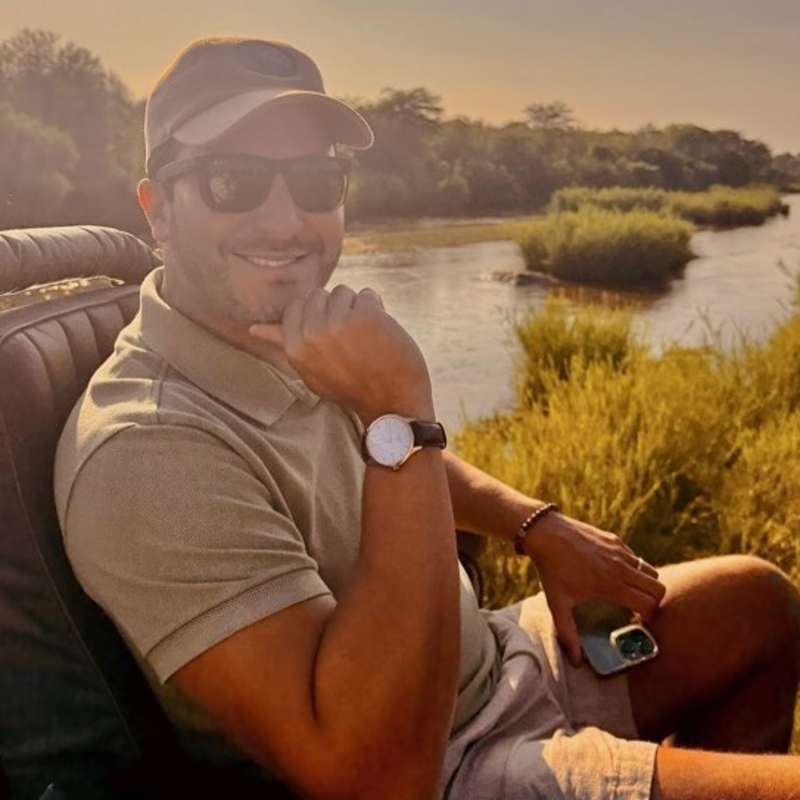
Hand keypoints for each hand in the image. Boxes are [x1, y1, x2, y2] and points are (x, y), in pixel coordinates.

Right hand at [248, 285, 433, 424]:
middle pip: (319, 295)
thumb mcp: (310, 370)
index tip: (331, 335)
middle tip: (350, 340)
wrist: (391, 402)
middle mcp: (312, 333)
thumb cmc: (351, 385)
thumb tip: (254, 328)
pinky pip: (368, 294)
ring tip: (365, 337)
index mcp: (295, 348)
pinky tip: (381, 332)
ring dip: (357, 308)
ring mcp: (338, 322)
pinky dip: (378, 309)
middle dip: (336, 310)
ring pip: (344, 292)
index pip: (295, 307)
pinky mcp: (365, 315)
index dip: (316, 316)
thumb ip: (284, 344)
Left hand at [523, 512, 665, 666]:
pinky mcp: (615, 540)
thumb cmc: (551, 570)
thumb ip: (568, 634)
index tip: (637, 621)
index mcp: (611, 585)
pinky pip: (635, 557)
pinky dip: (634, 568)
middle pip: (658, 587)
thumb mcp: (557, 604)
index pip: (648, 604)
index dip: (648, 616)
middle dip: (654, 602)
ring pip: (650, 570)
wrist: (546, 533)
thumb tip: (576, 661)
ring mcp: (620, 551)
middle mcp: (621, 567)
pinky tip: (615, 574)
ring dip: (646, 583)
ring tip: (630, 592)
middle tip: (639, 609)